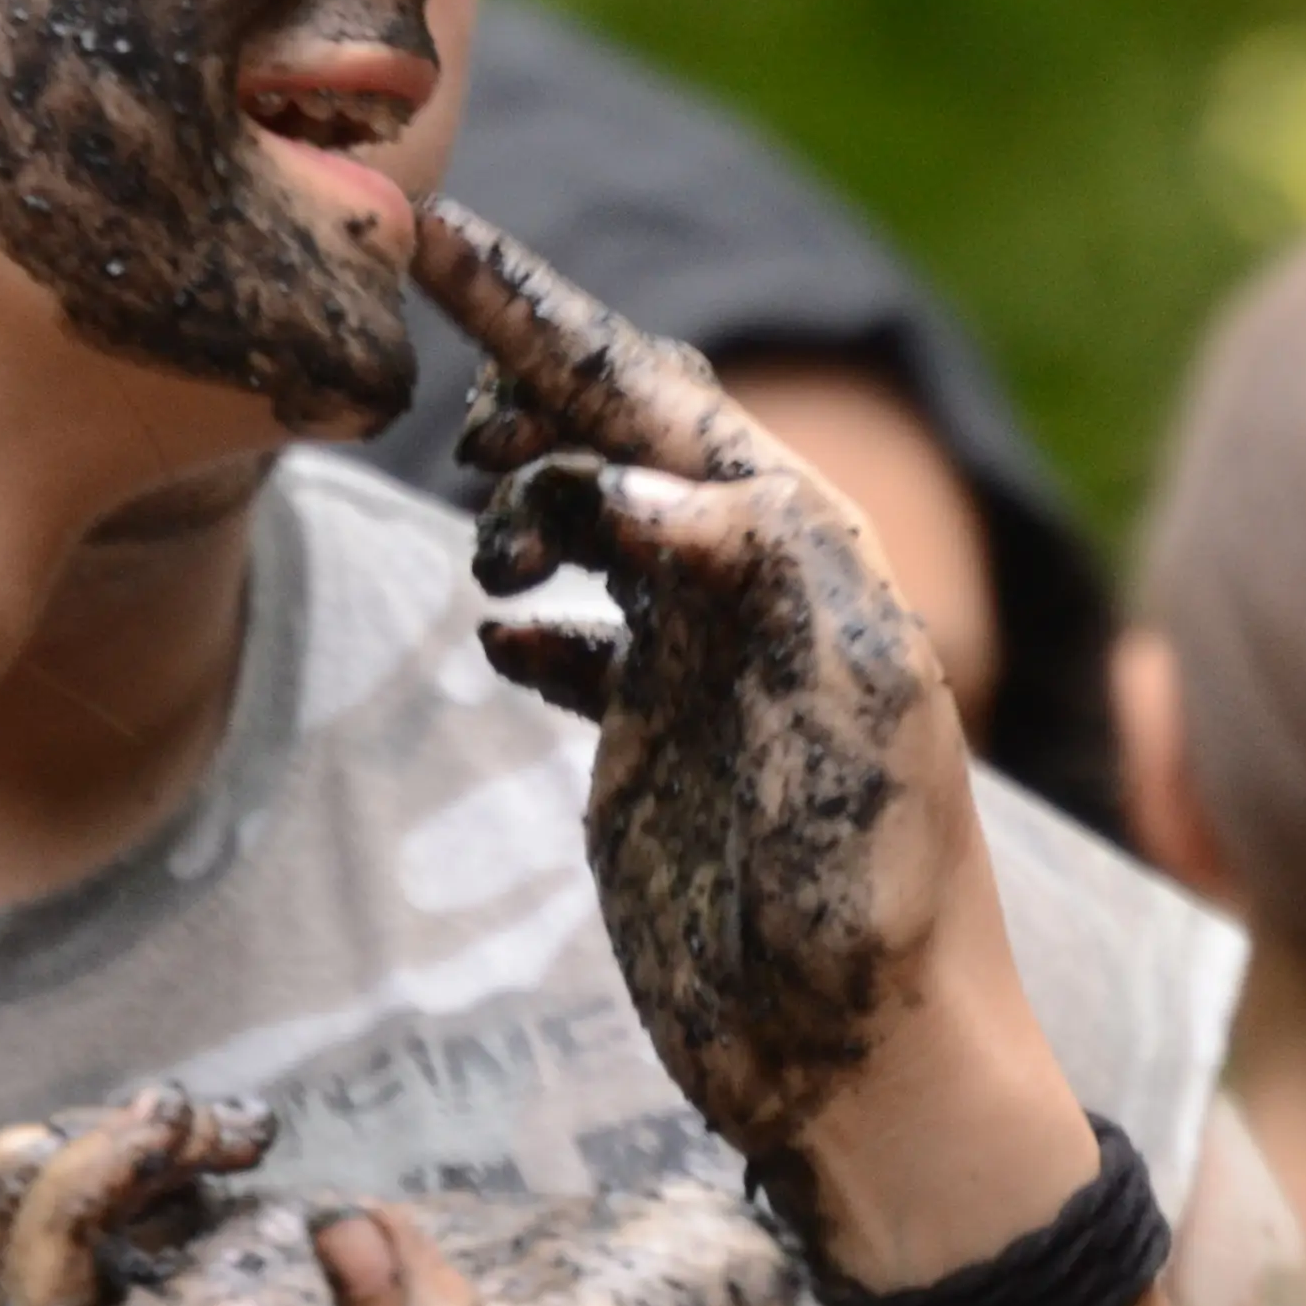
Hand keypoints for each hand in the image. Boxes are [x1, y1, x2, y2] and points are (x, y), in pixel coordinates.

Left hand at [0, 1086, 803, 1305]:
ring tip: (229, 1125)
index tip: (197, 1135)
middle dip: (47, 1178)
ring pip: (38, 1253)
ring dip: (98, 1153)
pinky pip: (117, 1222)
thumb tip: (336, 1237)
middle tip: (187, 1121)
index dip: (65, 1208)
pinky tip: (255, 1134)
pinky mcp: (263, 1278)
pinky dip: (153, 1151)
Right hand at [411, 204, 1073, 1262]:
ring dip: (525, 500)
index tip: (435, 235)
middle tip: (432, 364)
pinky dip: (534, 616)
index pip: (654, 392)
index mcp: (810, 552)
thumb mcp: (843, 712)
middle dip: (523, 375)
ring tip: (489, 546)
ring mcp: (705, 665)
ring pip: (596, 522)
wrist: (873, 1070)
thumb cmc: (872, 895)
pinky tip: (499, 632)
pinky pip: (586, 641)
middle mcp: (760, 589)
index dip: (541, 313)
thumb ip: (754, 574)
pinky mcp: (660, 748)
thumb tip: (635, 474)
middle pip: (620, 431)